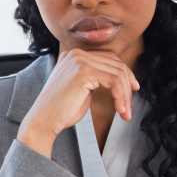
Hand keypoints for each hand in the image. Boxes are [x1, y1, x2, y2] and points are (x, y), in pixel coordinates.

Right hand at [17, 49, 139, 156]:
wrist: (43, 122)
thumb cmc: (62, 109)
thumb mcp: (83, 87)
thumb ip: (98, 76)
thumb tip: (124, 76)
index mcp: (75, 55)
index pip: (110, 58)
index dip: (125, 74)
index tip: (132, 88)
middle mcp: (76, 54)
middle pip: (116, 64)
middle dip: (127, 86)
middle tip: (129, 104)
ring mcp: (79, 61)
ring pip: (118, 74)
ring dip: (125, 95)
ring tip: (125, 111)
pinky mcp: (83, 72)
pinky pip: (114, 82)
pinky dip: (121, 97)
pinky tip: (121, 110)